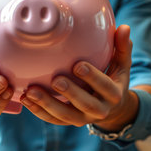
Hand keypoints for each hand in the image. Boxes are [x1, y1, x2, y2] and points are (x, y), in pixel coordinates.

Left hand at [20, 25, 138, 129]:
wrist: (112, 107)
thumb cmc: (113, 78)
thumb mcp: (121, 65)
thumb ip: (122, 47)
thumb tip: (124, 28)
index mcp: (113, 94)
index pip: (105, 86)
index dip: (92, 77)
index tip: (78, 65)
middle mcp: (100, 110)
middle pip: (85, 104)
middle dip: (70, 93)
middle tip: (55, 80)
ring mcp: (83, 118)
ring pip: (66, 115)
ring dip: (47, 105)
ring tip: (31, 92)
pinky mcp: (70, 122)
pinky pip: (54, 120)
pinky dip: (39, 111)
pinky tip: (26, 99)